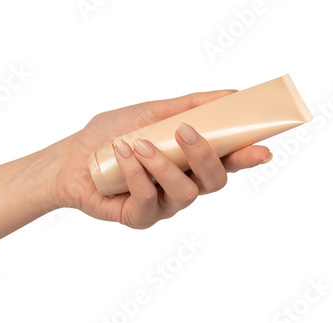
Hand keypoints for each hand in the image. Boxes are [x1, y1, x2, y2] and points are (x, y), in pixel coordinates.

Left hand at [51, 90, 271, 228]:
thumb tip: (229, 94)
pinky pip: (148, 199)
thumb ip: (187, 105)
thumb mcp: (150, 112)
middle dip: (206, 157)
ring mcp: (162, 204)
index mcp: (188, 161)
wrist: (70, 157)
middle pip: (214, 182)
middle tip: (187, 132)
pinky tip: (123, 153)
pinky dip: (137, 173)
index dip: (247, 157)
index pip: (226, 162)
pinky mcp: (139, 218)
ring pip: (184, 193)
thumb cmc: (110, 134)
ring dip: (164, 165)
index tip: (262, 148)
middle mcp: (181, 185)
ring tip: (140, 143)